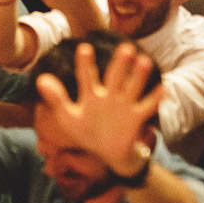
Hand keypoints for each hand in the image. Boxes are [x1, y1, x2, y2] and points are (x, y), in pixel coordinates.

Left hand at [36, 41, 163, 175]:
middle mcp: (109, 96)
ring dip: (138, 76)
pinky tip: (163, 89)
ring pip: (132, 88)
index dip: (85, 64)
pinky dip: (154, 100)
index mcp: (91, 95)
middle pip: (115, 77)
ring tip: (144, 61)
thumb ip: (57, 99)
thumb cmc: (88, 132)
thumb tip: (40, 79)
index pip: (87, 77)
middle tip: (125, 48)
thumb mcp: (69, 118)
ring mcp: (124, 106)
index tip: (84, 48)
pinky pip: (146, 108)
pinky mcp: (135, 119)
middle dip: (120, 64)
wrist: (108, 153)